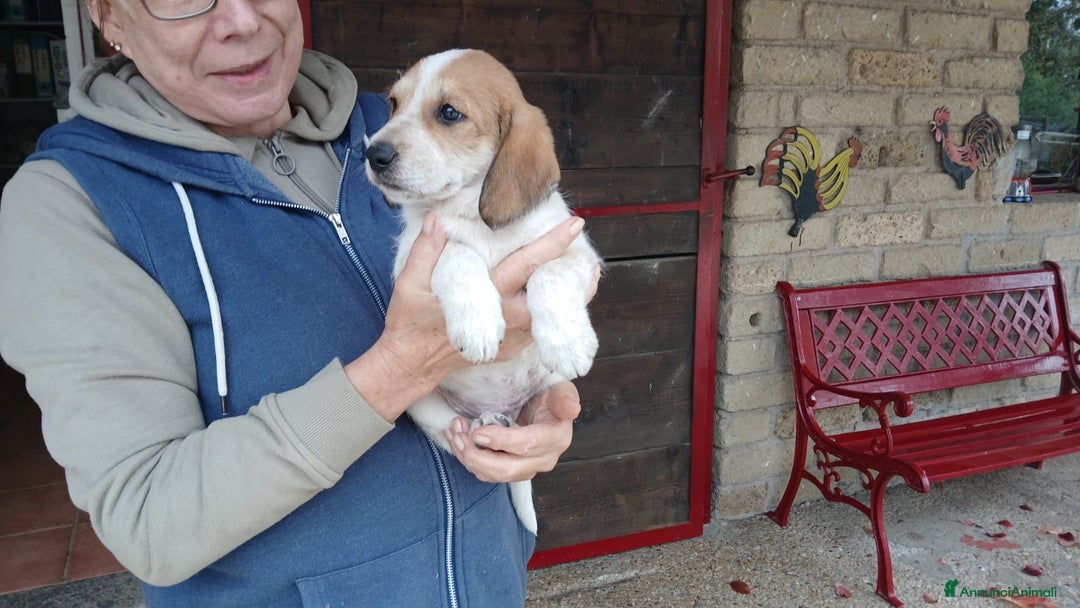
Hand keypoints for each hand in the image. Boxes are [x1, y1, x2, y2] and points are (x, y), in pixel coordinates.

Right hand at [347, 214, 587, 420]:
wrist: (409, 365)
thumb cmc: (409, 322)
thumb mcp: (410, 283)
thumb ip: (426, 250)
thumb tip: (438, 219)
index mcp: (487, 296)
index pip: (525, 265)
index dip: (551, 244)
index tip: (574, 226)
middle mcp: (505, 319)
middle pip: (549, 297)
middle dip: (573, 282)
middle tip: (593, 264)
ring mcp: (509, 339)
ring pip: (548, 319)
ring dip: (568, 302)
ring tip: (585, 281)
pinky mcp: (508, 350)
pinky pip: (537, 333)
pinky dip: (551, 319)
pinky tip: (558, 306)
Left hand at [444, 381, 581, 482]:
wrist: (544, 405)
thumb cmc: (550, 393)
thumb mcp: (560, 388)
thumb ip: (565, 397)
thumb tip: (571, 409)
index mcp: (556, 438)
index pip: (527, 444)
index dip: (501, 441)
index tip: (478, 431)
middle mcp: (544, 459)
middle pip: (508, 468)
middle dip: (477, 456)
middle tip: (457, 434)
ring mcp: (527, 468)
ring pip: (494, 474)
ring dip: (468, 457)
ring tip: (454, 432)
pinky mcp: (512, 470)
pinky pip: (487, 473)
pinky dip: (469, 459)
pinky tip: (458, 439)